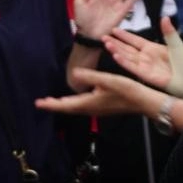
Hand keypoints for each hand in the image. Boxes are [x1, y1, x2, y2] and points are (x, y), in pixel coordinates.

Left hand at [36, 67, 158, 117]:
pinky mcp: (102, 107)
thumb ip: (90, 77)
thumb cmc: (128, 91)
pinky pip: (81, 107)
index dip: (51, 104)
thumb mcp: (108, 80)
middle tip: (41, 102)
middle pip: (68, 108)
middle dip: (54, 105)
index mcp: (89, 103)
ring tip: (52, 101)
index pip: (65, 104)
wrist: (144, 102)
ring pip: (74, 108)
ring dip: (63, 105)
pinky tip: (73, 100)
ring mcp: (97, 109)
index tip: (38, 103)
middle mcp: (90, 109)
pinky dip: (72, 104)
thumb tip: (74, 73)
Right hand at [104, 18, 173, 88]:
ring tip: (106, 43)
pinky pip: (132, 67)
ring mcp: (144, 66)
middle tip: (102, 36)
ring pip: (127, 56)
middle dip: (115, 42)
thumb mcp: (177, 46)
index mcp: (153, 49)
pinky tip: (115, 55)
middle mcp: (145, 57)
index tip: (113, 29)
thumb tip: (164, 17)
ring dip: (116, 50)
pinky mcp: (145, 75)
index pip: (135, 40)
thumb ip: (169, 33)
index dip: (124, 35)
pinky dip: (123, 62)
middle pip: (127, 48)